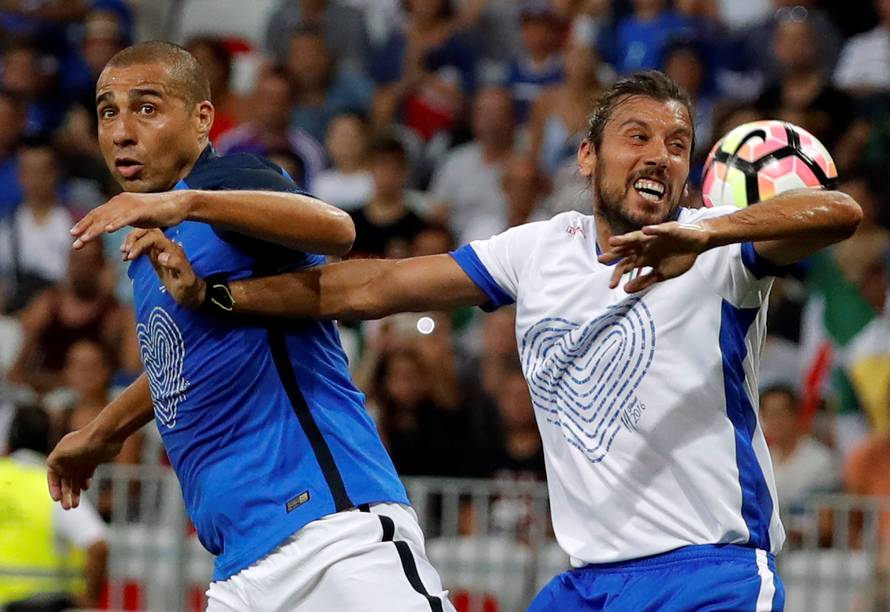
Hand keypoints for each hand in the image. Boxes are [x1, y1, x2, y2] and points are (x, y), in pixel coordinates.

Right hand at [47, 424, 121, 509]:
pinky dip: (85, 482)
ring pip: (76, 479)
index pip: (53, 474)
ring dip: (75, 492)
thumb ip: (54, 462)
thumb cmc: (86, 442)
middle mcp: (70, 456)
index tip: (57, 499)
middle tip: (67, 507)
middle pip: (65, 479)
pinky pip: (87, 474)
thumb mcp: (63, 452)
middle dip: (66, 494)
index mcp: (60, 454)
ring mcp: (83, 458)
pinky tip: (86, 488)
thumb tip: (55, 472)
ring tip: (75, 505)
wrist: (108, 434)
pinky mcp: (95, 459)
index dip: (54, 487)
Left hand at [71, 191, 192, 248]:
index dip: (84, 224)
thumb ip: (122, 219)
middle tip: (74, 243)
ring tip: (85, 239)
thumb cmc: (158, 212)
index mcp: (118, 203)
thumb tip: (111, 224)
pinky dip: (117, 223)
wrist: (178, 204)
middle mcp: (121, 202)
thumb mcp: (136, 216)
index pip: (97, 214)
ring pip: (109, 218)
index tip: (73, 235)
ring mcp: (132, 205)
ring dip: (96, 229)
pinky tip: (108, 230)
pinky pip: (127, 218)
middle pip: (99, 216)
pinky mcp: (143, 210)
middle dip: (85, 230)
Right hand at [122, 229, 205, 307]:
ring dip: (132, 242)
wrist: (192, 293)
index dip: (141, 243)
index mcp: (173, 250)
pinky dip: (133, 249)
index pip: (154, 238)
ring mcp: (161, 251)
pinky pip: (144, 247)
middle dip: (134, 238)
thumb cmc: (189, 287)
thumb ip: (177, 265)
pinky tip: (126, 258)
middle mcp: (167, 247)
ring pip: (145, 237)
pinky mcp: (156, 257)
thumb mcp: (186, 279)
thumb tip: (161, 255)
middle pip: (148, 232)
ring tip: (123, 254)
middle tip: (123, 251)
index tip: (131, 256)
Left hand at [597, 221, 710, 292]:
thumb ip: (644, 281)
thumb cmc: (677, 258)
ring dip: (625, 239)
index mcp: (643, 257)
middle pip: (626, 250)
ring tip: (614, 242)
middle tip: (602, 259)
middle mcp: (645, 246)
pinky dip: (652, 230)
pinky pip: (658, 230)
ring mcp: (654, 238)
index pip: (627, 265)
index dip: (618, 274)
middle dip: (615, 255)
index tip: (611, 286)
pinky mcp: (667, 230)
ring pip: (636, 238)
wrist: (697, 245)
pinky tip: (645, 231)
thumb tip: (626, 290)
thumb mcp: (660, 274)